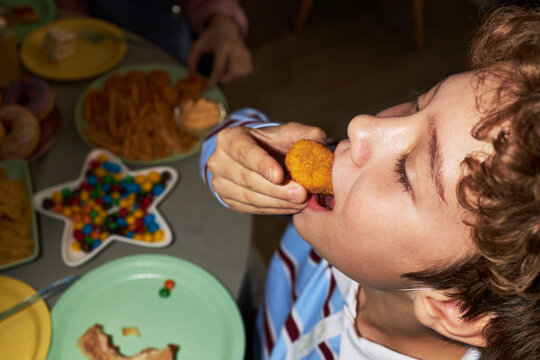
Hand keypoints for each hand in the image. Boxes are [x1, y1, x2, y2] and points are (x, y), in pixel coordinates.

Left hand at [187, 14, 251, 88]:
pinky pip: (247, 71)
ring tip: (225, 70)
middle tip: (217, 77)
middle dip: (224, 79)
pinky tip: (233, 68)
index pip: (218, 69)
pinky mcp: (248, 54)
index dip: (211, 82)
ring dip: (232, 77)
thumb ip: (192, 58)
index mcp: (222, 46)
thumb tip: (190, 74)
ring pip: (240, 73)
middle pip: (232, 73)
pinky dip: (239, 73)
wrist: (226, 26)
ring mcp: (243, 52)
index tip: (205, 88)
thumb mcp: (198, 44)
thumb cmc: (210, 37)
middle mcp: (235, 49)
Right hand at [207, 123, 326, 213]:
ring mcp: (220, 183)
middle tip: (301, 194)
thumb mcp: (292, 132)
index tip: (280, 176)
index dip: (261, 164)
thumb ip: (308, 136)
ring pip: (249, 197)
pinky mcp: (228, 199)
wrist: (261, 156)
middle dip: (276, 189)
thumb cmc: (275, 143)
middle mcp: (218, 160)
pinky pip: (251, 208)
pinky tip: (291, 207)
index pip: (244, 152)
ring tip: (301, 202)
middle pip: (247, 178)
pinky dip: (273, 210)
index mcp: (230, 138)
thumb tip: (319, 146)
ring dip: (277, 203)